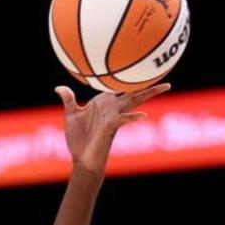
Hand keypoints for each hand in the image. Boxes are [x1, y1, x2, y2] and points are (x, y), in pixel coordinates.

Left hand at [55, 82, 170, 173]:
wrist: (81, 159)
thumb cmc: (78, 140)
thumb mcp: (71, 116)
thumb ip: (69, 100)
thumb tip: (59, 88)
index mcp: (104, 103)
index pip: (119, 86)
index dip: (129, 76)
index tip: (141, 64)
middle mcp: (112, 108)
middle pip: (133, 91)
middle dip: (147, 82)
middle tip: (163, 71)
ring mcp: (113, 117)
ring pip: (134, 101)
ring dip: (148, 94)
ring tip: (165, 86)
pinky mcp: (111, 128)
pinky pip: (123, 120)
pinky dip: (132, 117)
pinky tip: (143, 115)